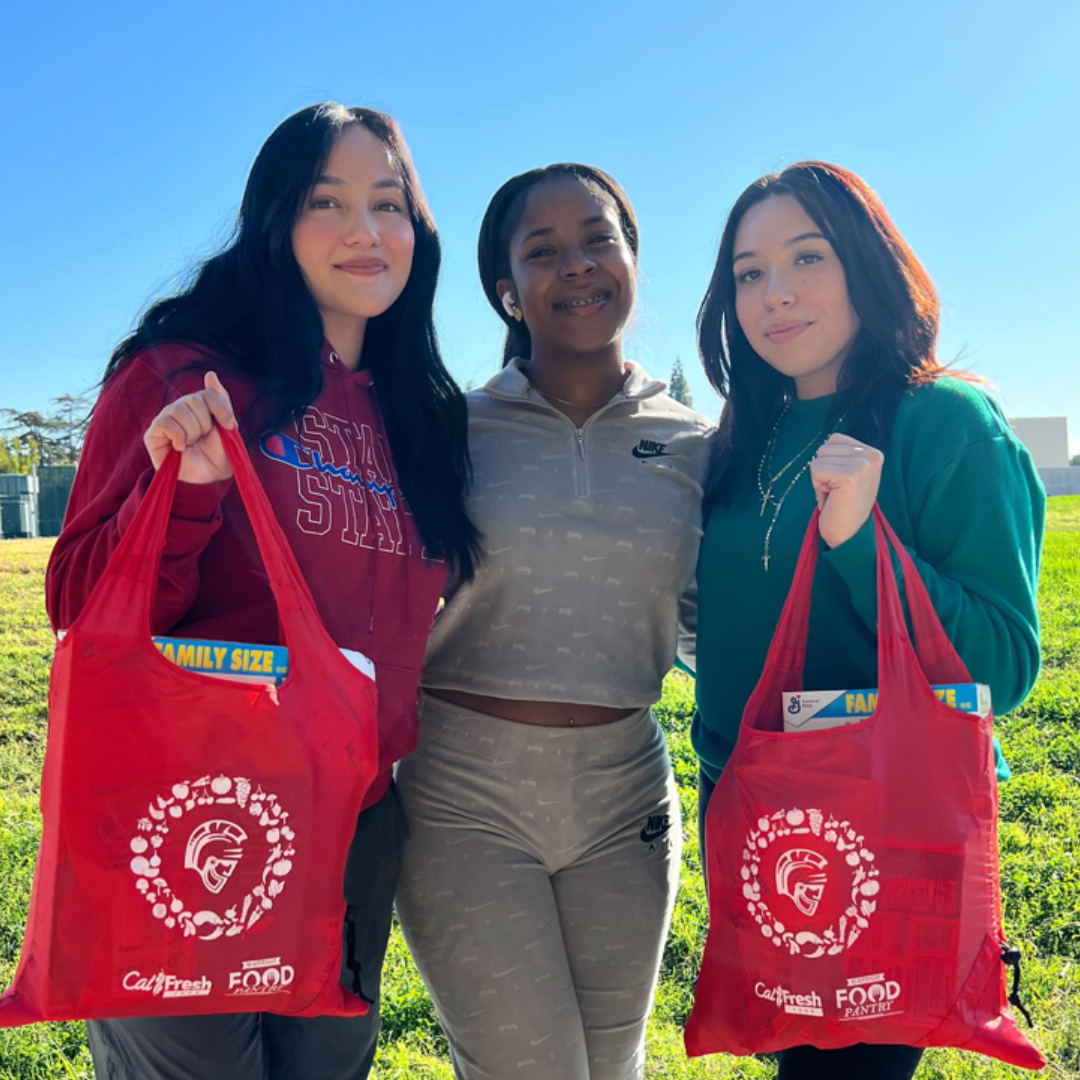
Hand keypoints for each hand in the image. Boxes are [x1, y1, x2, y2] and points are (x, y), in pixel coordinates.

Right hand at [143, 371, 235, 483]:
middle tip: (203, 439)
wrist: (208, 479)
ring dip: (192, 432)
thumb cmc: (218, 455)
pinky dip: (178, 436)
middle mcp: (180, 409)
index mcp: (198, 406)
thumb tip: (210, 374)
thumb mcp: (227, 427)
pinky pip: (165, 423)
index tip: (228, 426)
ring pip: (179, 410)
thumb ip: (220, 400)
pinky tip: (180, 447)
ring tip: (191, 444)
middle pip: (194, 400)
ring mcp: (165, 419)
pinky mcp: (153, 433)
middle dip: (205, 424)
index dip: (220, 409)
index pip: (207, 393)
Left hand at [810, 433, 883, 548]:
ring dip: (820, 479)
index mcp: (873, 453)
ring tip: (834, 495)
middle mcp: (872, 456)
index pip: (834, 439)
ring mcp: (862, 465)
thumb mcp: (851, 474)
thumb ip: (844, 456)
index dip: (830, 462)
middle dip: (823, 471)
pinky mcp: (849, 476)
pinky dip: (817, 487)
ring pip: (818, 458)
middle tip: (836, 491)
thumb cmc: (844, 505)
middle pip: (824, 448)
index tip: (840, 483)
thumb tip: (828, 442)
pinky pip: (816, 470)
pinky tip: (831, 499)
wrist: (849, 535)